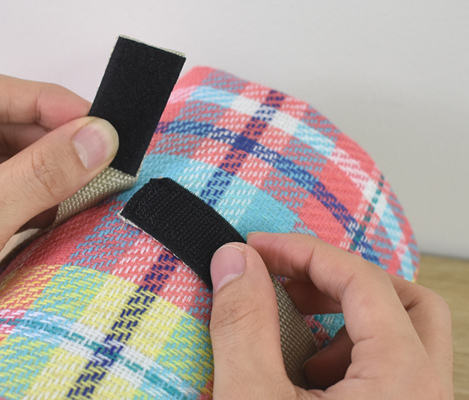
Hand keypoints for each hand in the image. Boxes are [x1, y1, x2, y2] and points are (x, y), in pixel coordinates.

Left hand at [0, 73, 117, 397]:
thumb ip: (37, 177)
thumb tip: (94, 139)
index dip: (44, 102)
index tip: (92, 119)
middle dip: (51, 139)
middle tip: (98, 152)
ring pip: (1, 160)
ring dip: (46, 169)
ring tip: (89, 177)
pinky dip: (34, 197)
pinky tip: (63, 203)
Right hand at [209, 233, 452, 398]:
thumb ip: (242, 326)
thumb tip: (235, 260)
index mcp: (403, 383)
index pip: (364, 281)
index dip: (303, 252)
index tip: (258, 249)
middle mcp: (427, 397)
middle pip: (408, 302)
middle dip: (341, 280)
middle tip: (288, 280)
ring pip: (404, 338)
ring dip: (346, 319)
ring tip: (294, 330)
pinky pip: (392, 373)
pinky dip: (350, 356)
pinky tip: (306, 377)